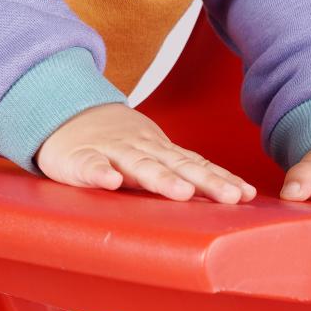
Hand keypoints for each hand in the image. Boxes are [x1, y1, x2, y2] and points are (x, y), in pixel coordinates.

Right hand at [35, 103, 256, 203]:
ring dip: (160, 179)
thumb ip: (180, 167)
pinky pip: (89, 166)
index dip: (220, 179)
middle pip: (176, 166)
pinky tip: (111, 181)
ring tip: (181, 193)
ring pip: (138, 165)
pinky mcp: (78, 159)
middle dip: (204, 181)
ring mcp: (110, 152)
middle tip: (230, 197)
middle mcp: (140, 149)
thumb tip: (225, 189)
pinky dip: (100, 173)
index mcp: (158, 150)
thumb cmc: (115, 141)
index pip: (194, 164)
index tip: (246, 194)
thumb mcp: (150, 150)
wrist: (64, 114)